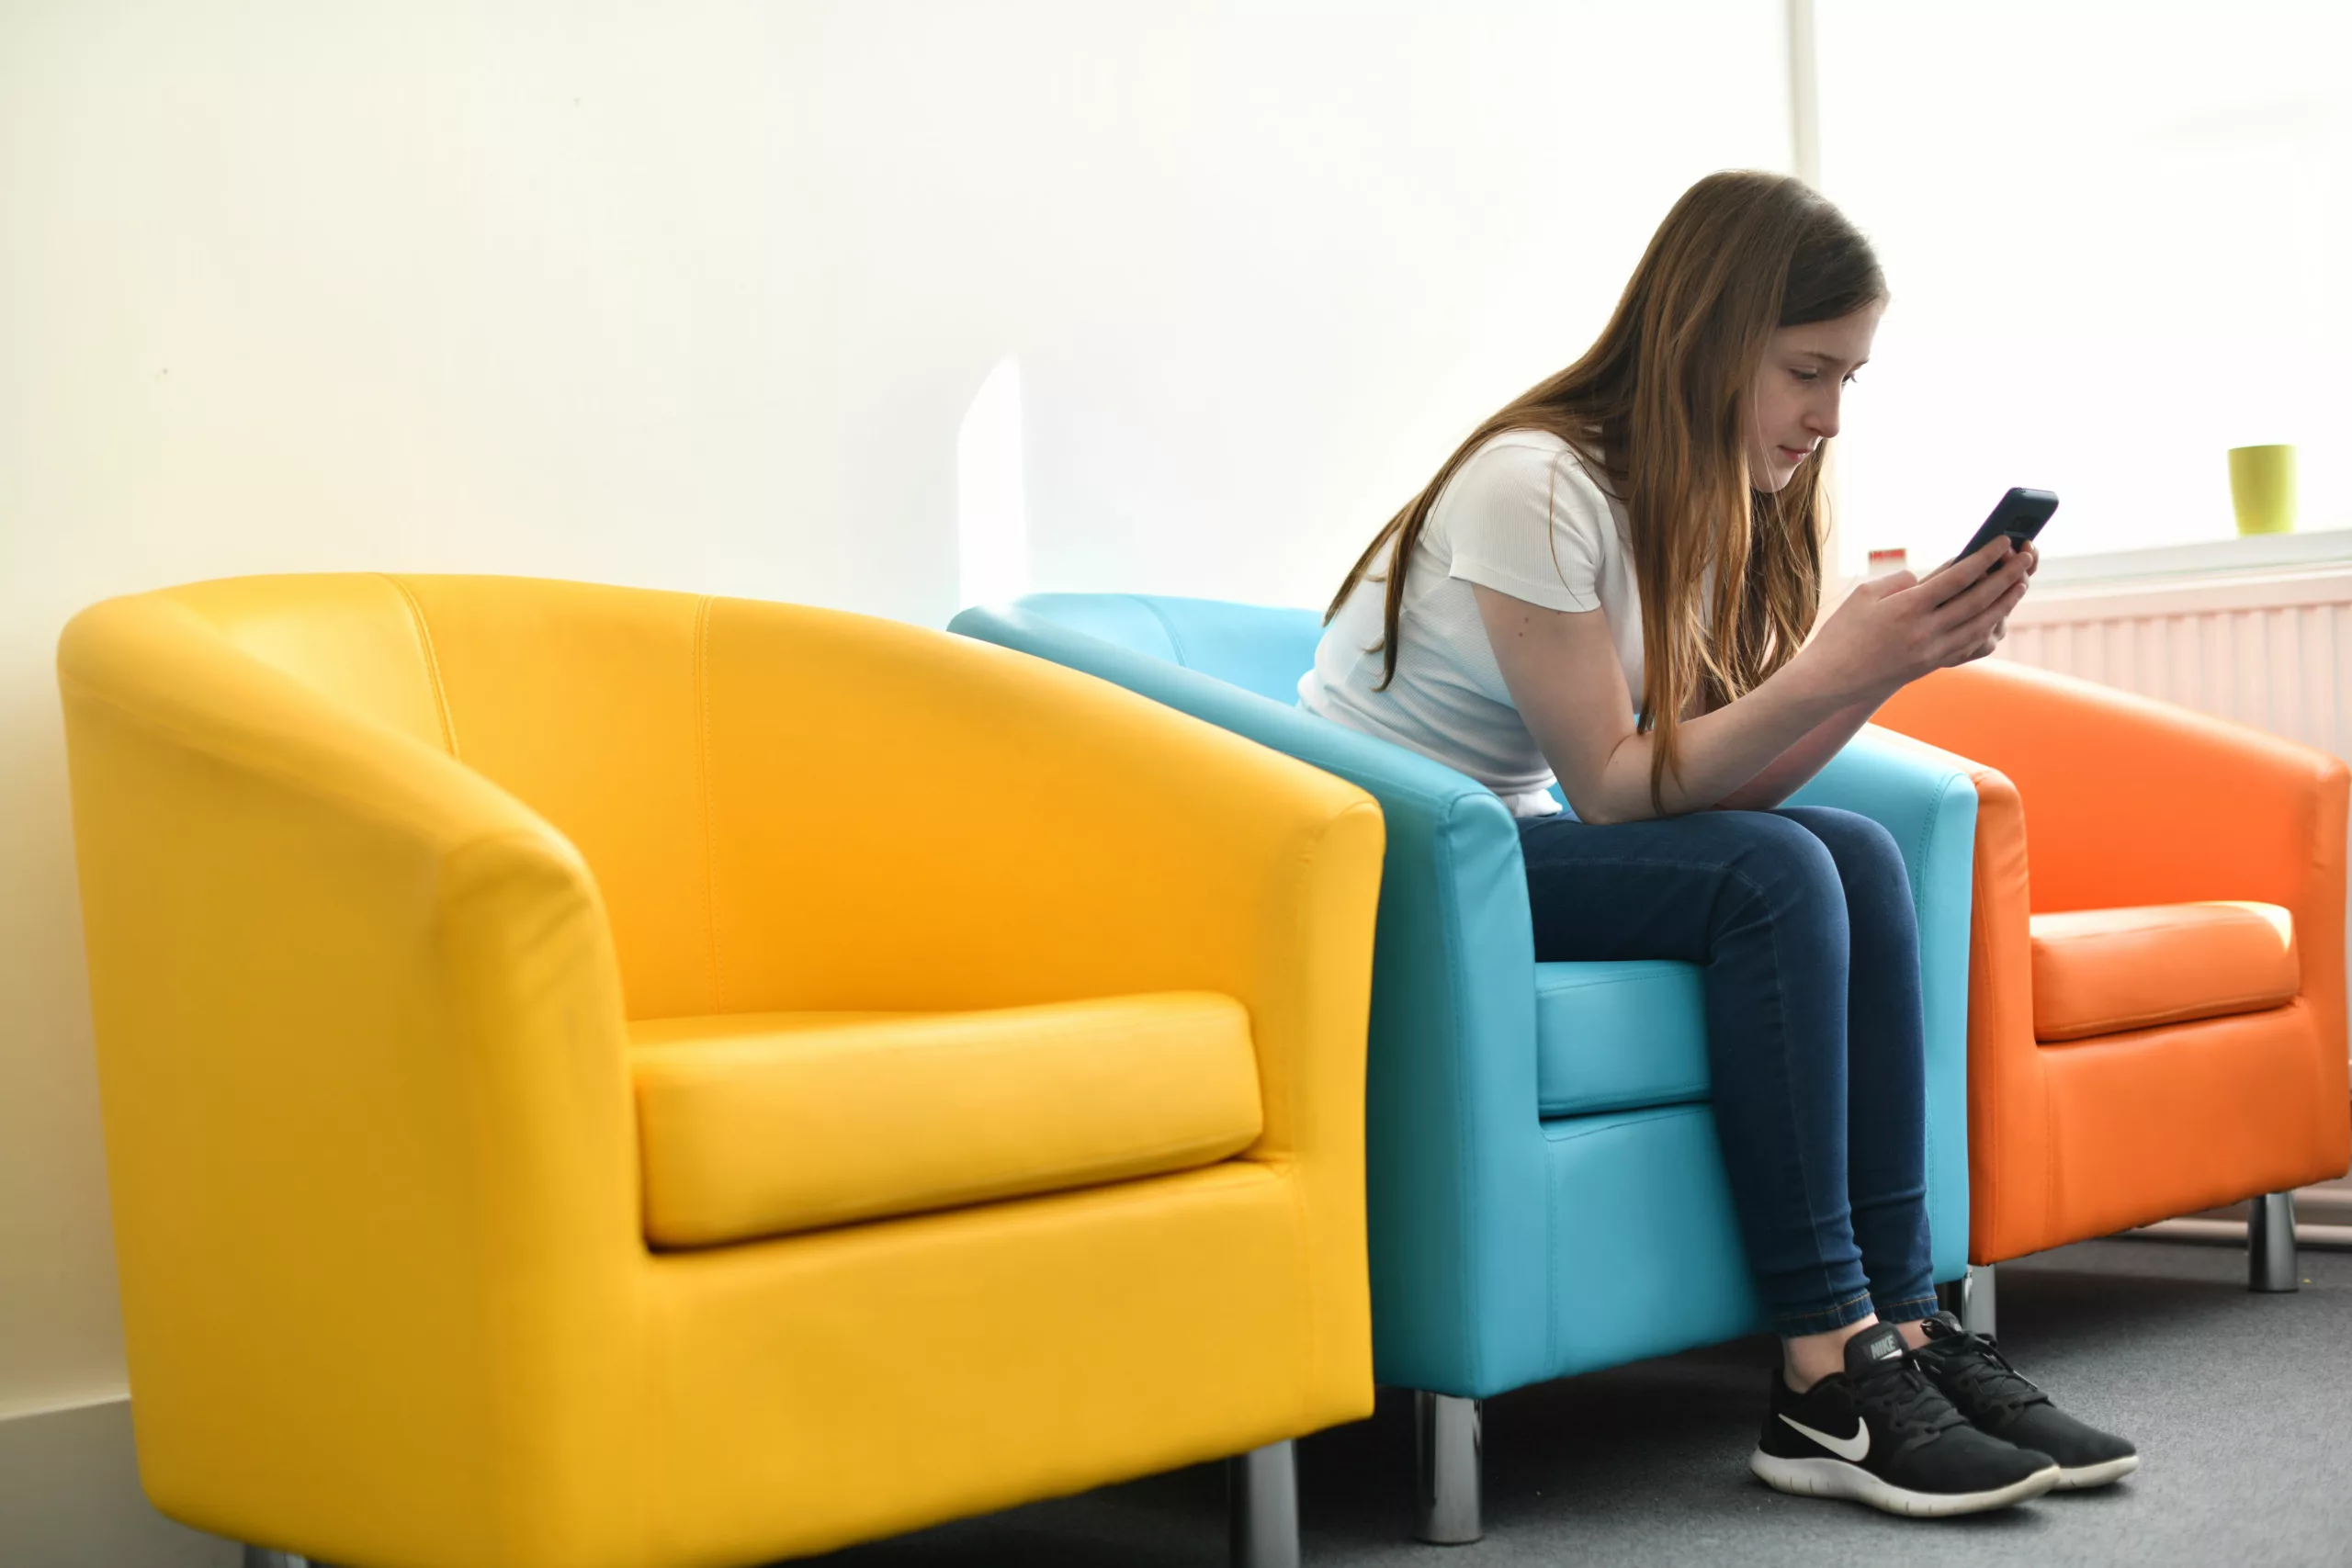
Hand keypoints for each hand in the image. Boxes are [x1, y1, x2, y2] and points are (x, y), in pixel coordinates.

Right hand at [1800, 538, 2030, 701]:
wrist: (1829, 680)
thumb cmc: (1842, 632)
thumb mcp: (1865, 595)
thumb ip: (1901, 581)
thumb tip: (1930, 578)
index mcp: (1907, 609)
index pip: (1957, 578)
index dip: (1984, 558)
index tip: (2003, 542)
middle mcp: (1924, 632)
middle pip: (1978, 601)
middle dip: (2006, 577)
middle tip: (2026, 557)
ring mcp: (1931, 652)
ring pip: (1981, 625)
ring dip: (2005, 603)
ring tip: (2020, 583)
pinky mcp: (1931, 666)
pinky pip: (1970, 646)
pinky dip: (1989, 628)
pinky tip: (1999, 616)